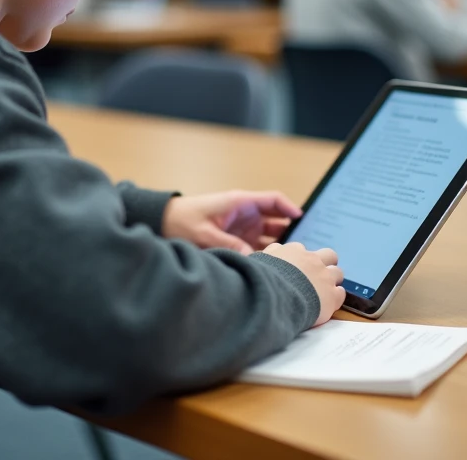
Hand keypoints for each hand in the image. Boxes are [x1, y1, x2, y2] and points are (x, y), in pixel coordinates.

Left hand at [162, 190, 301, 254]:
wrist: (163, 222)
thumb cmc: (182, 220)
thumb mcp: (204, 234)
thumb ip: (229, 245)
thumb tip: (253, 258)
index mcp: (240, 202)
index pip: (273, 199)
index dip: (290, 208)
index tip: (303, 220)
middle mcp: (245, 214)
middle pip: (277, 219)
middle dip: (291, 231)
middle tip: (304, 247)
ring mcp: (243, 227)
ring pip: (270, 235)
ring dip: (279, 245)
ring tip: (293, 260)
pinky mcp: (237, 240)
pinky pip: (258, 246)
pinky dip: (267, 254)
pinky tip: (274, 266)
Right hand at [262, 242, 345, 326]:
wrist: (273, 296)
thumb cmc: (261, 279)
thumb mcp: (259, 261)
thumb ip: (267, 257)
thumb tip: (265, 256)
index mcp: (293, 251)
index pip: (300, 250)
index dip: (300, 260)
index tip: (295, 269)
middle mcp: (312, 260)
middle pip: (328, 254)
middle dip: (325, 263)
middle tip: (317, 276)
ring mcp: (324, 277)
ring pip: (337, 272)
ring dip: (332, 280)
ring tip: (323, 292)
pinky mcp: (331, 296)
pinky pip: (341, 293)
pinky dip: (335, 298)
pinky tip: (326, 305)